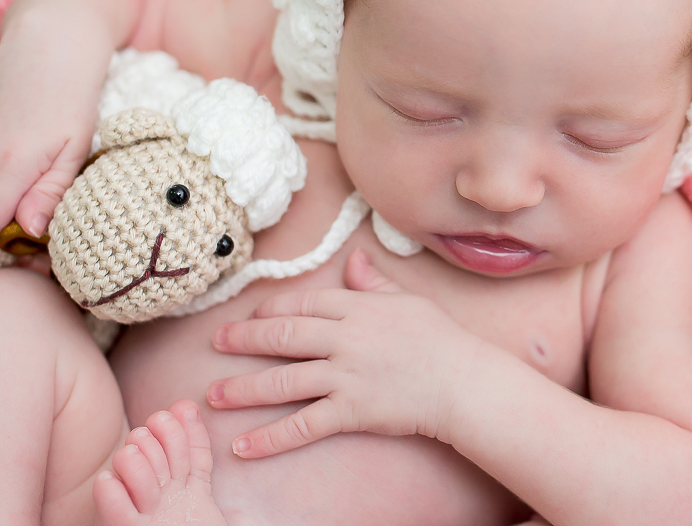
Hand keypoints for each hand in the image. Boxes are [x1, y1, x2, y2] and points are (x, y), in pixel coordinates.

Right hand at [0, 28, 99, 235]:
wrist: (48, 39)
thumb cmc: (71, 93)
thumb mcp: (76, 145)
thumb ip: (51, 190)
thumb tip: (29, 231)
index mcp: (9, 165)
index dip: (7, 247)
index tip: (30, 254)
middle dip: (4, 229)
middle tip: (31, 233)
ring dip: (1, 203)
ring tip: (23, 206)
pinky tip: (13, 180)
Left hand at [206, 249, 484, 457]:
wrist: (463, 382)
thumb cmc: (441, 339)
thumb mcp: (408, 300)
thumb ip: (375, 283)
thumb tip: (354, 259)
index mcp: (359, 307)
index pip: (304, 302)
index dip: (272, 309)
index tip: (251, 315)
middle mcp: (346, 338)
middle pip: (283, 336)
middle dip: (244, 340)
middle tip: (216, 343)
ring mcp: (347, 376)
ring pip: (284, 382)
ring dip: (244, 390)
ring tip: (214, 395)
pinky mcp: (352, 411)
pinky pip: (304, 425)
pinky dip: (271, 438)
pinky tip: (245, 446)